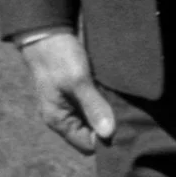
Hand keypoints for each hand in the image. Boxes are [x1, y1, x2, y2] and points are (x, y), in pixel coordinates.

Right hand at [19, 30, 115, 153]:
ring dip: (107, 111)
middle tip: (127, 113)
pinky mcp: (76, 89)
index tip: (123, 126)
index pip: (87, 144)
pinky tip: (116, 91)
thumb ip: (93, 107)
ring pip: (94, 116)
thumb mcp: (78, 81)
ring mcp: (69, 102)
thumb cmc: (59, 57)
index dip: (105, 139)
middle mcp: (63, 115)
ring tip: (124, 102)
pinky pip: (93, 102)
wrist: (47, 32)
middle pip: (91, 132)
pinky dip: (104, 99)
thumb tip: (109, 134)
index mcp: (59, 120)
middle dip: (108, 125)